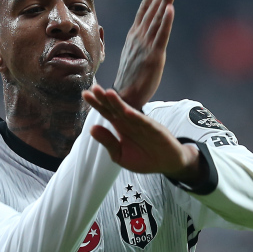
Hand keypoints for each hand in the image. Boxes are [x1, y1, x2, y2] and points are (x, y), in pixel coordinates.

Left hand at [83, 84, 205, 183]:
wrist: (167, 163)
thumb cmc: (144, 158)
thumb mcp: (120, 155)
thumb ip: (108, 142)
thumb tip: (91, 128)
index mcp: (121, 126)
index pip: (107, 112)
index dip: (97, 104)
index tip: (85, 94)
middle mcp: (131, 122)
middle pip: (116, 108)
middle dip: (105, 99)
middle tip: (94, 88)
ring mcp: (144, 125)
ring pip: (129, 112)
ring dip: (119, 103)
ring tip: (108, 93)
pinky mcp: (156, 131)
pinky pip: (145, 123)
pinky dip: (137, 117)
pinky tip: (128, 112)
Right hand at [113, 0, 175, 110]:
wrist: (124, 99)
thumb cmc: (130, 79)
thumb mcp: (135, 55)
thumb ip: (140, 42)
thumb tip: (144, 35)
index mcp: (134, 36)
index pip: (144, 9)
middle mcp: (139, 37)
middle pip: (152, 8)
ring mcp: (145, 46)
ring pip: (157, 18)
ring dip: (164, 0)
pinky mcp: (154, 57)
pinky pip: (161, 36)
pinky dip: (165, 22)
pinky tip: (170, 8)